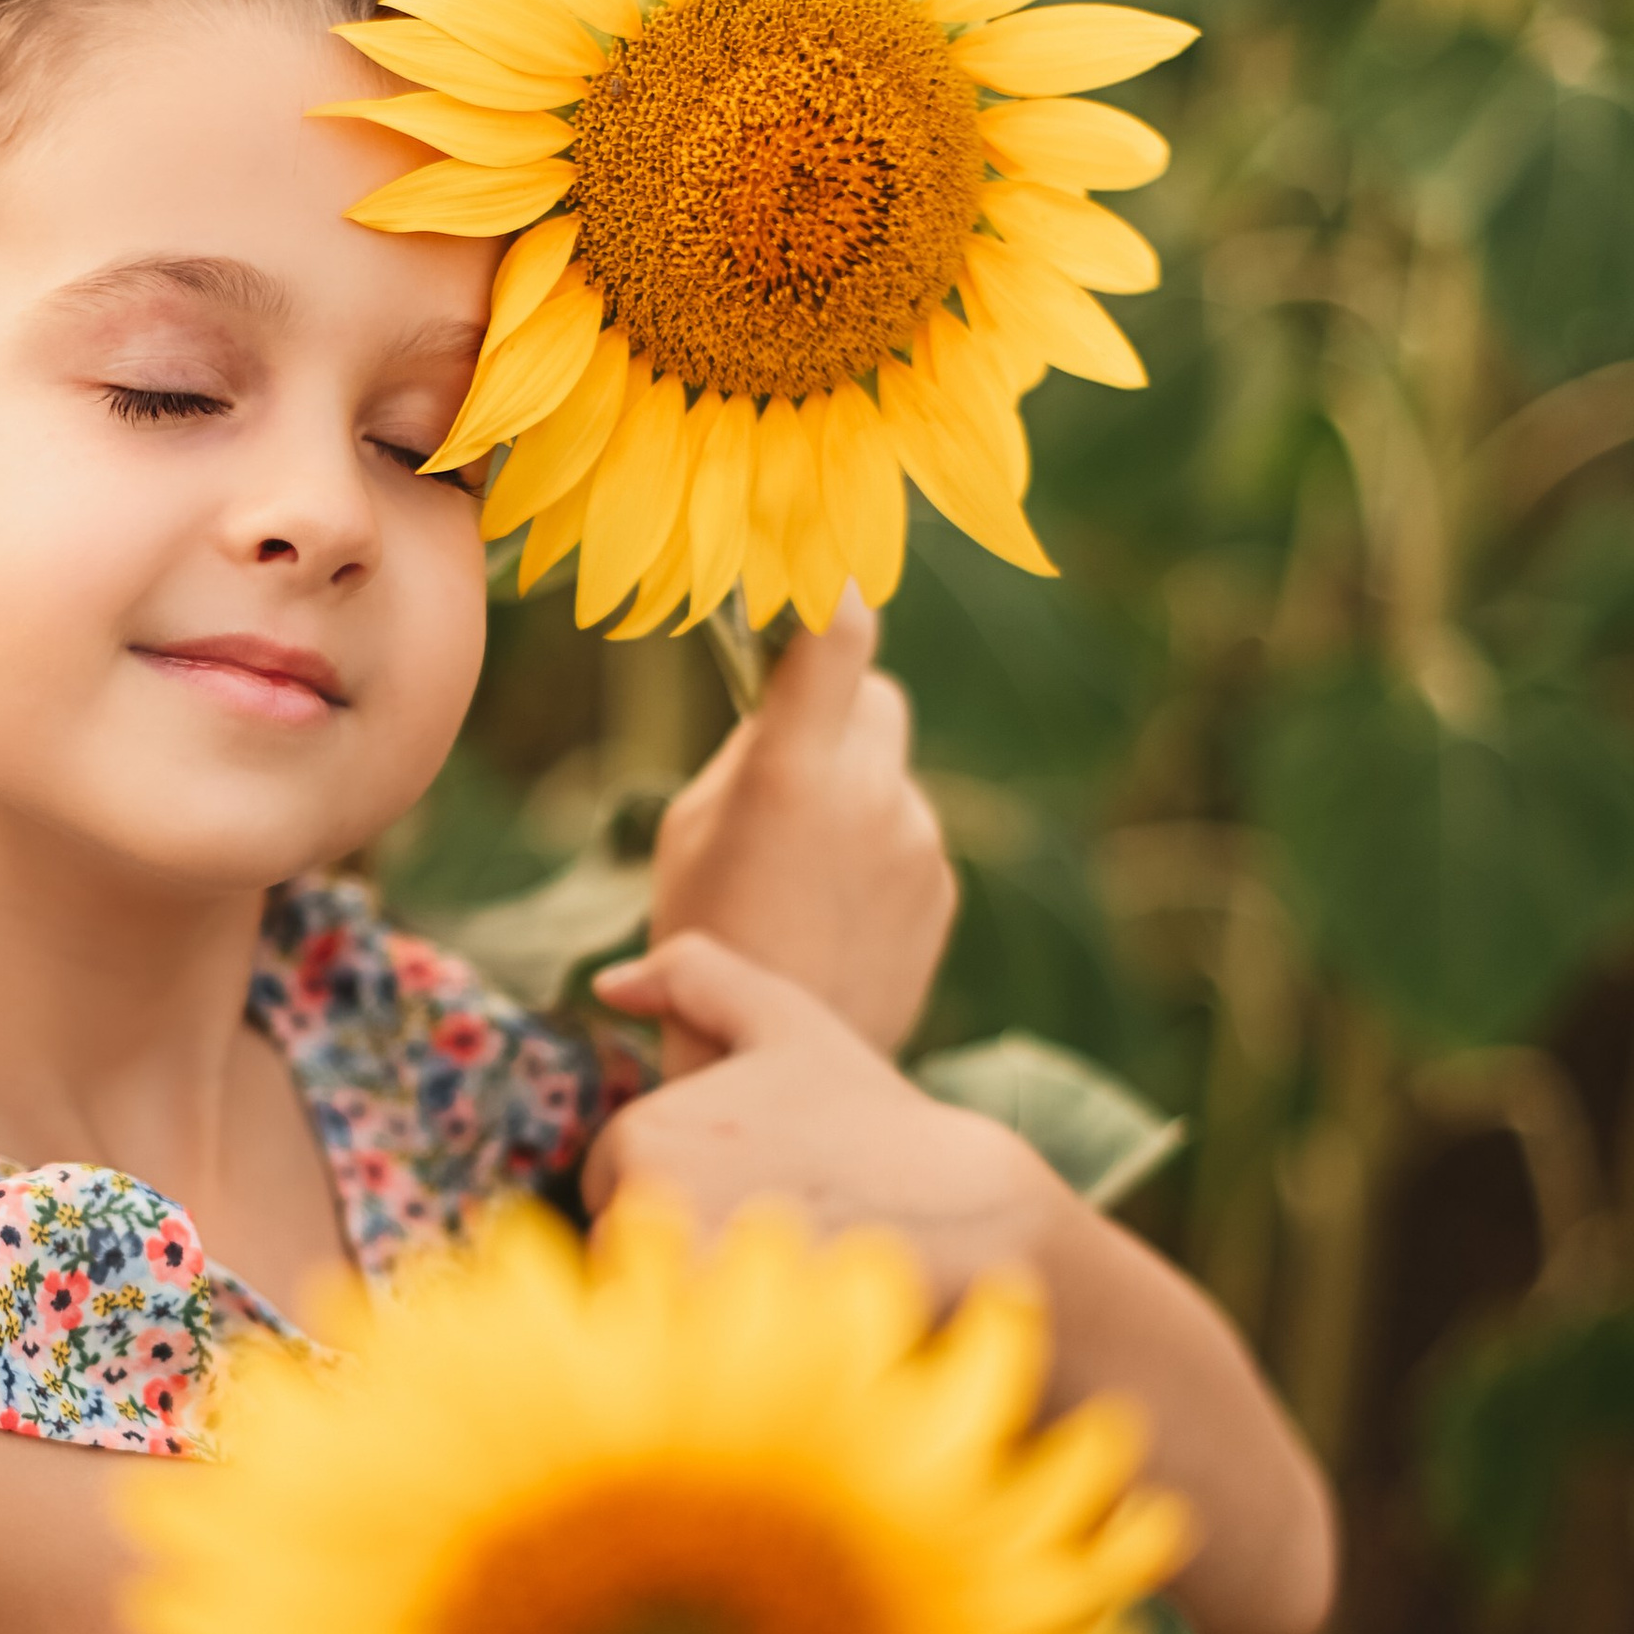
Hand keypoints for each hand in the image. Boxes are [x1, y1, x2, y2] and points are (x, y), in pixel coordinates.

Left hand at [584, 931, 1339, 1633]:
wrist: (972, 1221)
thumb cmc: (875, 1123)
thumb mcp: (788, 1022)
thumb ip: (695, 975)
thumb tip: (604, 980)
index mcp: (640, 1135)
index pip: (613, 1187)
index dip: (684, 1190)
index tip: (756, 1187)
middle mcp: (642, 1210)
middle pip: (620, 1253)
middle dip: (684, 1247)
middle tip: (780, 1233)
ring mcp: (674, 1287)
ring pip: (647, 1311)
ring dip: (698, 1302)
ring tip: (788, 1278)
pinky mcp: (713, 1354)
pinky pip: (678, 1370)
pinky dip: (718, 1359)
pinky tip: (787, 1327)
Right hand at [648, 595, 955, 1070]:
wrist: (774, 1064)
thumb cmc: (706, 935)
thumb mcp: (691, 829)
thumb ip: (751, 754)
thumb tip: (789, 705)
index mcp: (792, 768)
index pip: (838, 632)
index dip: (831, 589)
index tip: (821, 569)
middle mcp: (870, 791)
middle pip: (877, 696)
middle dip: (840, 712)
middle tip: (792, 764)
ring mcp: (919, 840)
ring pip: (889, 775)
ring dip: (855, 796)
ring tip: (800, 878)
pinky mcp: (942, 886)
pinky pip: (907, 835)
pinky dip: (877, 855)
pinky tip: (832, 914)